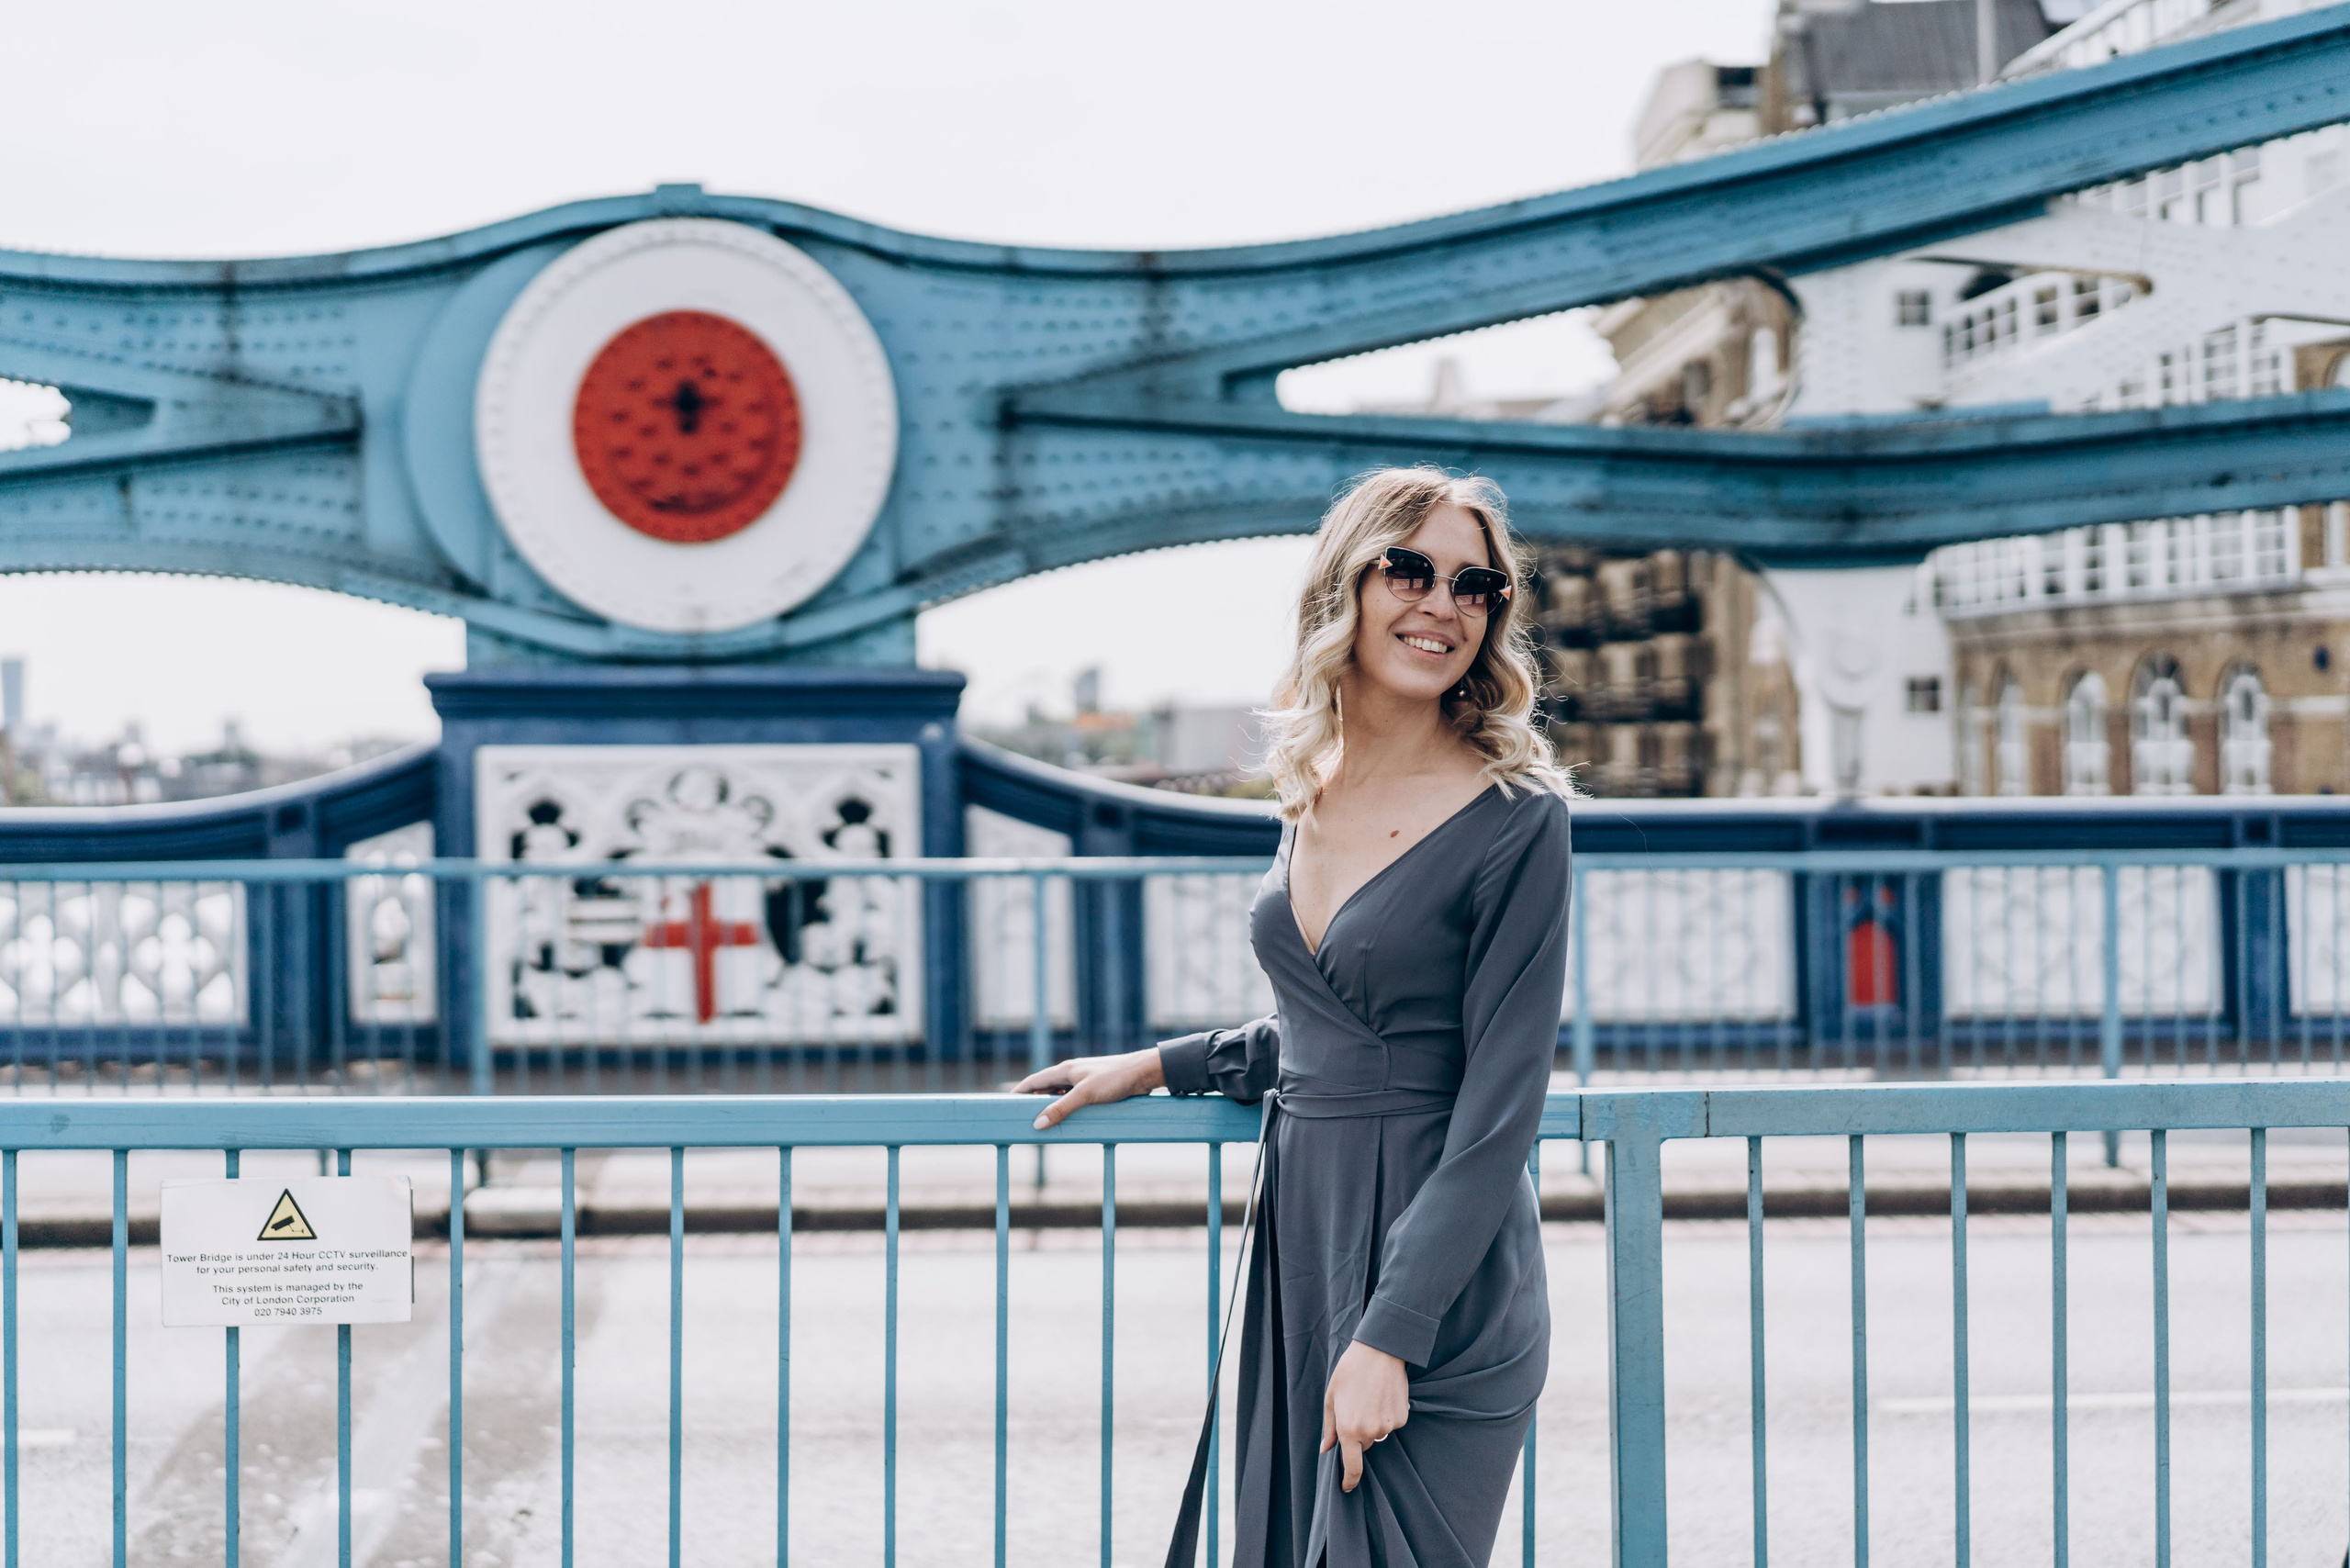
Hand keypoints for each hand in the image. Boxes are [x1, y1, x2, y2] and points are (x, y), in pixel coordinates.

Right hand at [1011, 1048, 1166, 1129]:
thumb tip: (1038, 1123)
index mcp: (1065, 1070)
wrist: (1144, 1073)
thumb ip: (1061, 1108)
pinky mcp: (1096, 1090)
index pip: (1034, 1081)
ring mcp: (1084, 1081)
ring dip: (1051, 1107)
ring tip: (1041, 1123)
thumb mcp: (1086, 1095)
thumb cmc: (1116, 1078)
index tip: (1006, 1103)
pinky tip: (1067, 1120)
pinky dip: (1067, 1110)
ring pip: (1060, 1095)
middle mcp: (1072, 1074)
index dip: (1019, 1091)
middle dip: (1033, 1102)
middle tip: (1021, 1118)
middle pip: (1045, 1089)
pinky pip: (1074, 1101)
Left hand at [1320, 1340, 1408, 1492]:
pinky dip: (1386, 1415)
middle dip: (1358, 1433)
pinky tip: (1383, 1395)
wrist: (1380, 1351)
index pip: (1352, 1466)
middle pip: (1364, 1445)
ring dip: (1373, 1423)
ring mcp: (1388, 1426)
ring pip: (1378, 1434)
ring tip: (1370, 1397)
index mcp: (1348, 1429)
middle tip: (1356, 1407)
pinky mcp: (1402, 1418)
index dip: (1349, 1480)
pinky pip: (1391, 1424)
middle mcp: (1369, 1432)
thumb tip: (1326, 1449)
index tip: (1347, 1488)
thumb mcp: (1332, 1397)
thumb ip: (1329, 1427)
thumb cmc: (1350, 1372)